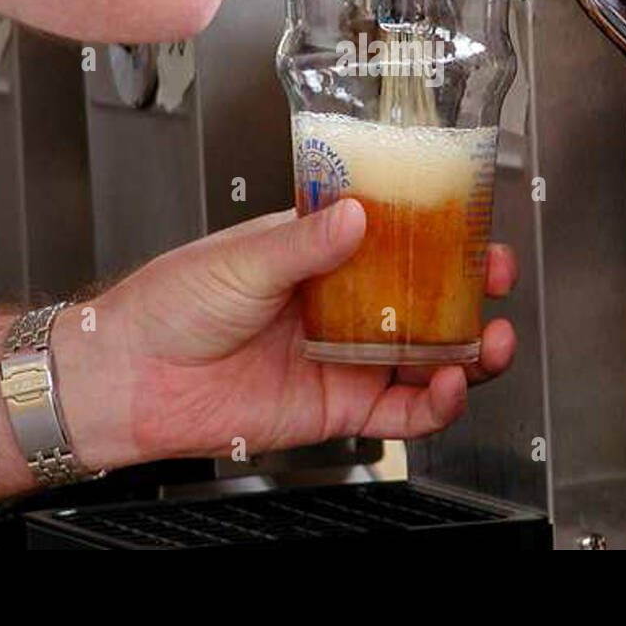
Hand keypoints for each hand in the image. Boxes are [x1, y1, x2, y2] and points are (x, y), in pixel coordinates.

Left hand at [54, 200, 517, 469]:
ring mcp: (346, 357)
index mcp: (319, 255)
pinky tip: (453, 385)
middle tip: (494, 276)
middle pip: (426, 298)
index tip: (473, 221)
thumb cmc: (170, 304)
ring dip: (470, 350)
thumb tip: (357, 214)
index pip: (396, 238)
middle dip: (470, 289)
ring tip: (493, 338)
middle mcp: (342, 305)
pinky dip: (438, 404)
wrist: (131, 376)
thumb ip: (305, 241)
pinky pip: (404, 410)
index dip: (440, 232)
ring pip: (428, 356)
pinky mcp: (340, 407)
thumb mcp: (242, 258)